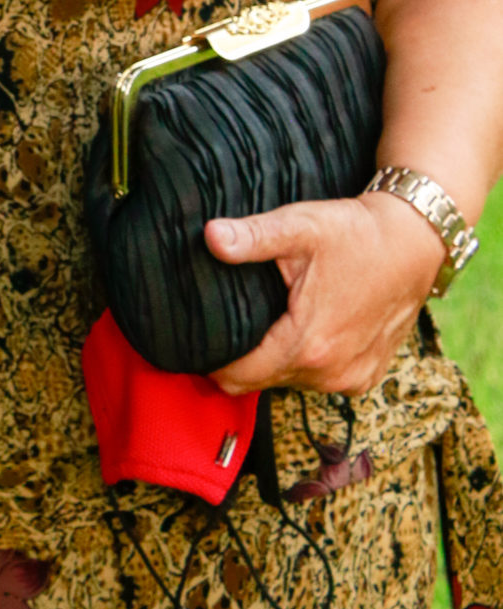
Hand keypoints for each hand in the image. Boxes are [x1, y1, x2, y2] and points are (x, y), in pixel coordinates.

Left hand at [205, 193, 447, 396]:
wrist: (412, 244)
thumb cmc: (355, 234)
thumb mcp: (300, 227)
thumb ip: (252, 236)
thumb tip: (210, 236)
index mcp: (307, 345)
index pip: (237, 377)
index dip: (211, 360)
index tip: (195, 338)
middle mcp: (329, 374)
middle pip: (259, 382)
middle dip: (238, 359)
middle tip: (224, 322)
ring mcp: (350, 379)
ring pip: (288, 382)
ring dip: (272, 359)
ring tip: (262, 321)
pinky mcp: (365, 377)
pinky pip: (318, 380)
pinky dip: (303, 362)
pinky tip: (298, 328)